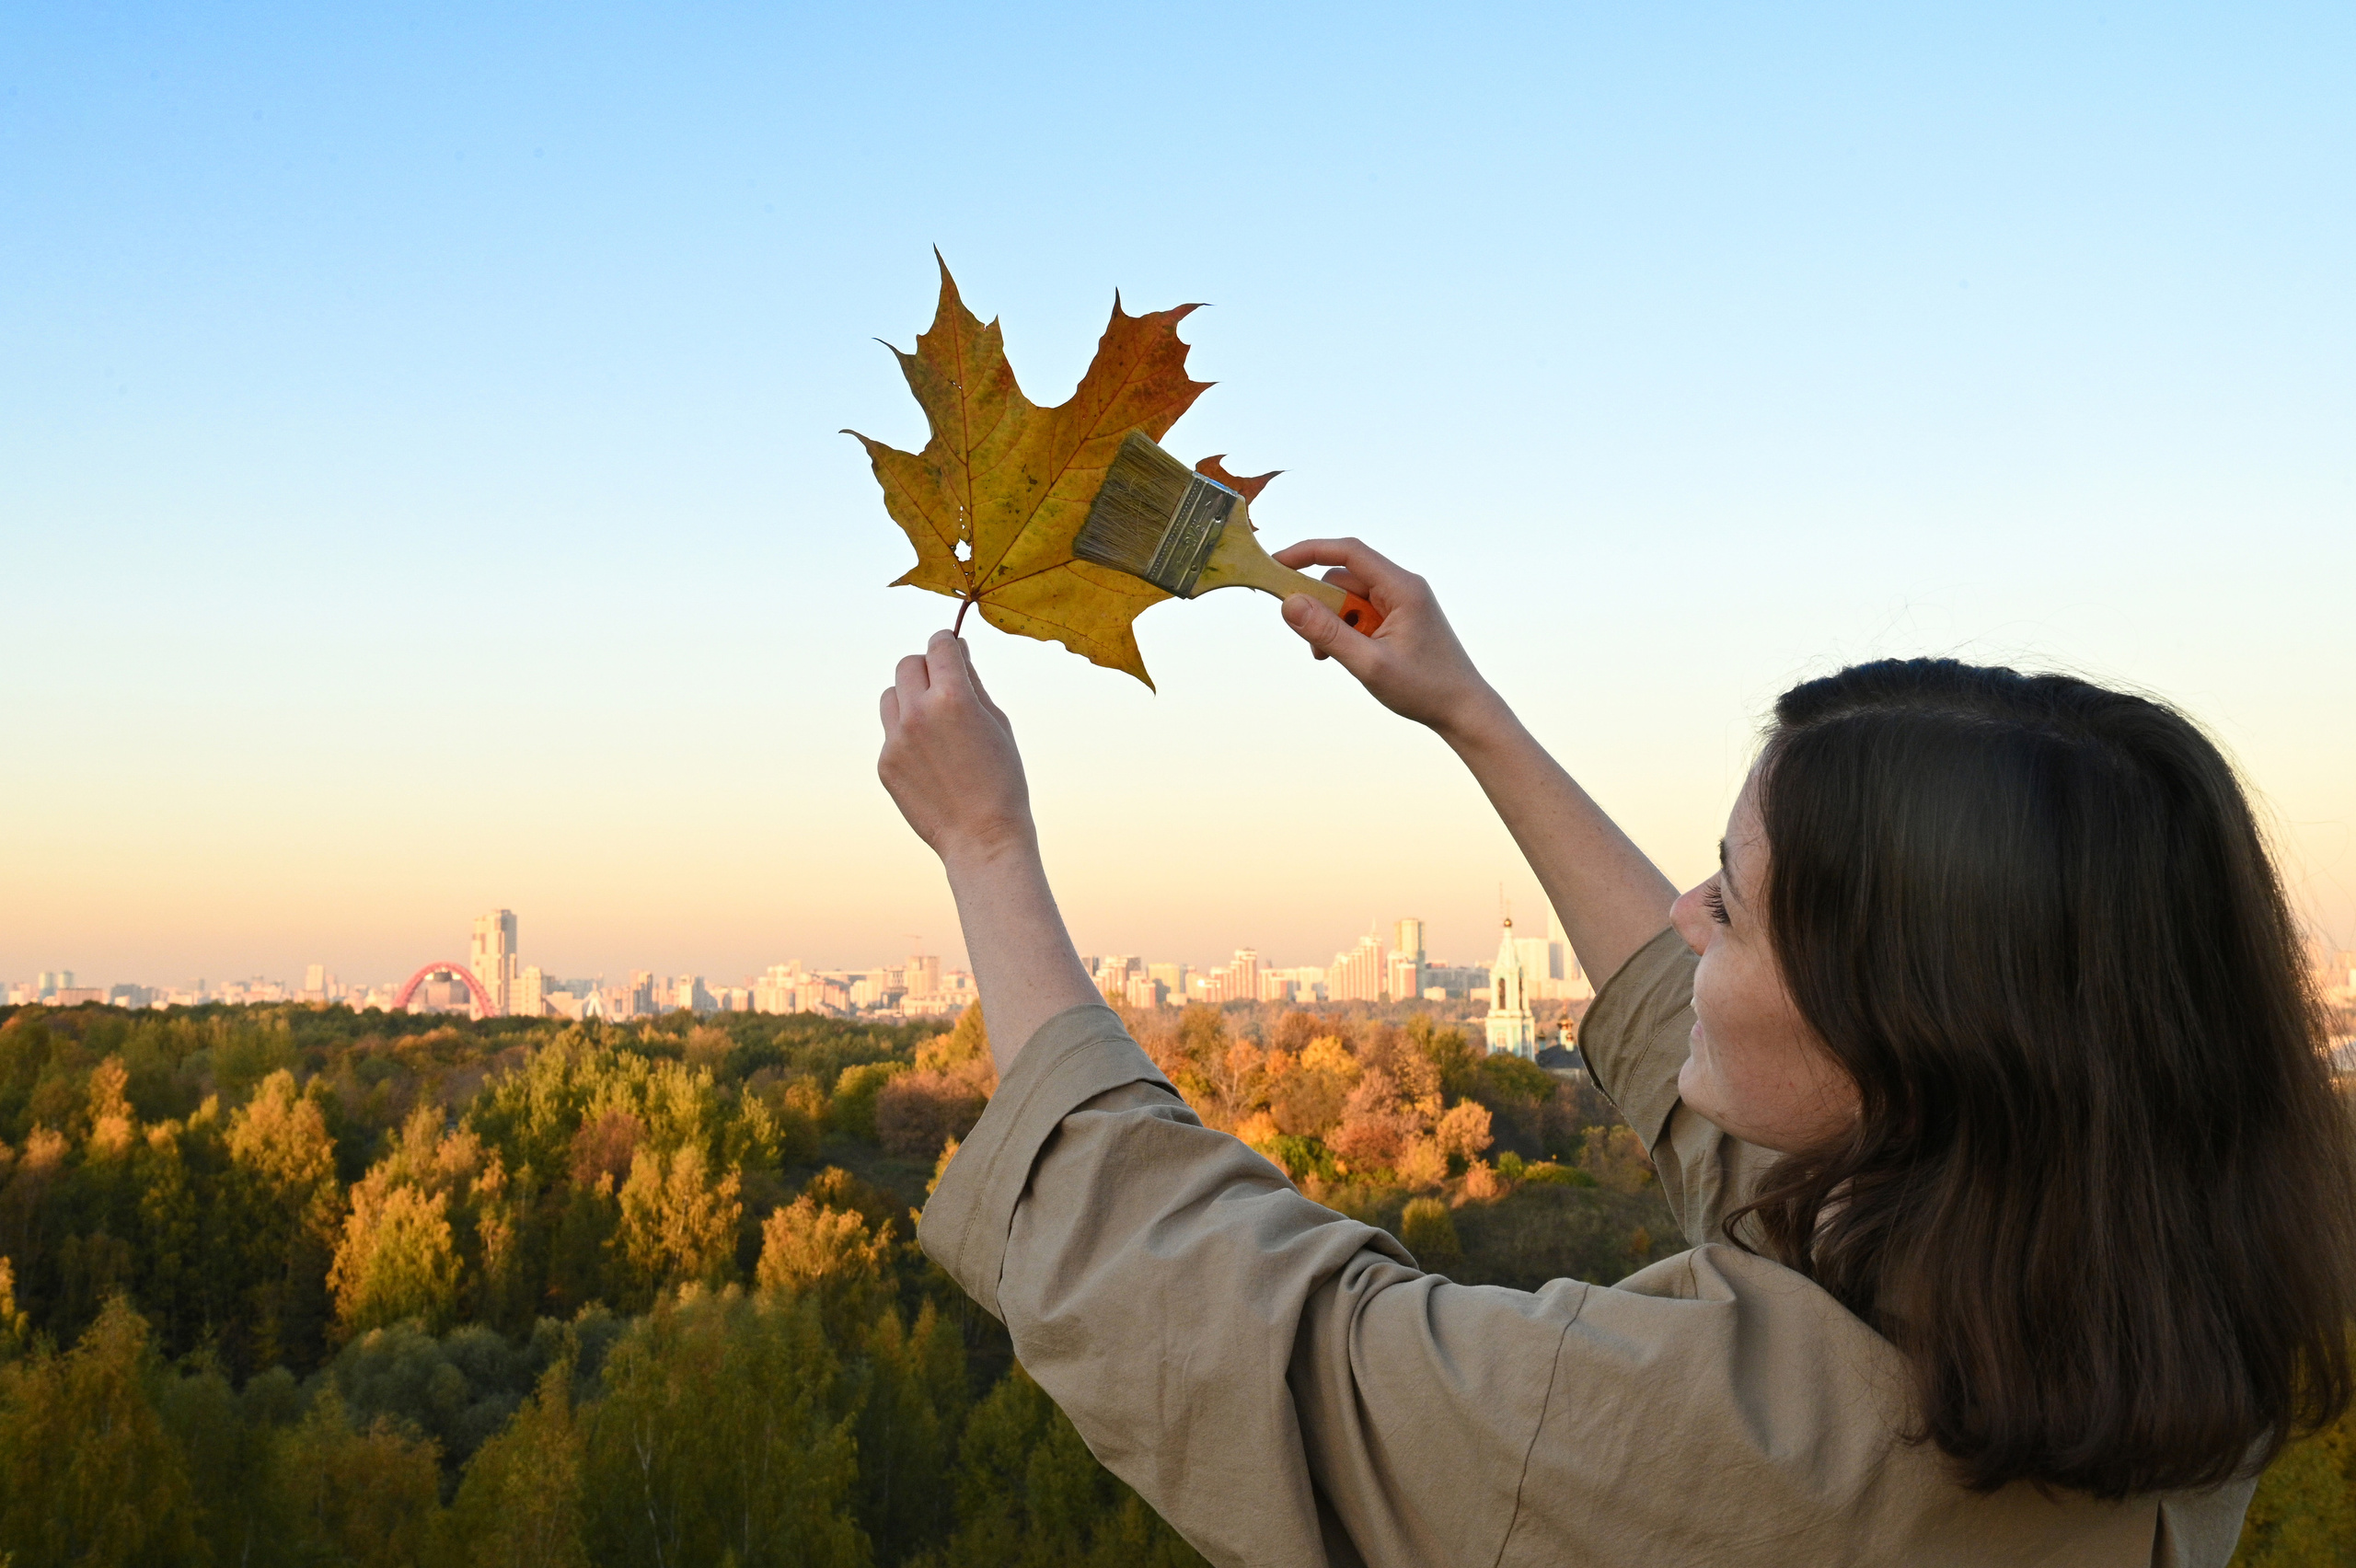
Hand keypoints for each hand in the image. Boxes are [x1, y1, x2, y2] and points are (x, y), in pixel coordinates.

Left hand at [878, 631, 1033, 864]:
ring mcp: (896, 739)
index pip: (938, 645)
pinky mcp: (885, 763)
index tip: (950, 648)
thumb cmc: (1002, 778)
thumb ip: (972, 682)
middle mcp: (919, 713)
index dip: (947, 641)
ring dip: (910, 697)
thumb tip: (957, 650)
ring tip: (935, 724)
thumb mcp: (997, 723)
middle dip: (926, 667)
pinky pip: (890, 732)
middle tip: (944, 686)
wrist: (983, 838)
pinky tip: (932, 760)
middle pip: (908, 664)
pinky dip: (907, 735)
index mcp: (954, 697)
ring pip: (891, 694)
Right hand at [1271, 538, 1507, 740]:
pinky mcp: (1399, 618)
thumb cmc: (1424, 688)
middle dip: (1320, 606)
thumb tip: (1289, 604)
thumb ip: (1327, 633)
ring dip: (1332, 624)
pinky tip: (1347, 656)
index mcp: (1402, 588)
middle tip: (1312, 643)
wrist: (1463, 709)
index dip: (1308, 552)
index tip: (1277, 562)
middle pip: (1344, 579)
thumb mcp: (1369, 664)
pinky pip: (1361, 613)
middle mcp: (1403, 587)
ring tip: (1332, 658)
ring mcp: (1402, 602)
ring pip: (1349, 598)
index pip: (1348, 552)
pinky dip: (1346, 631)